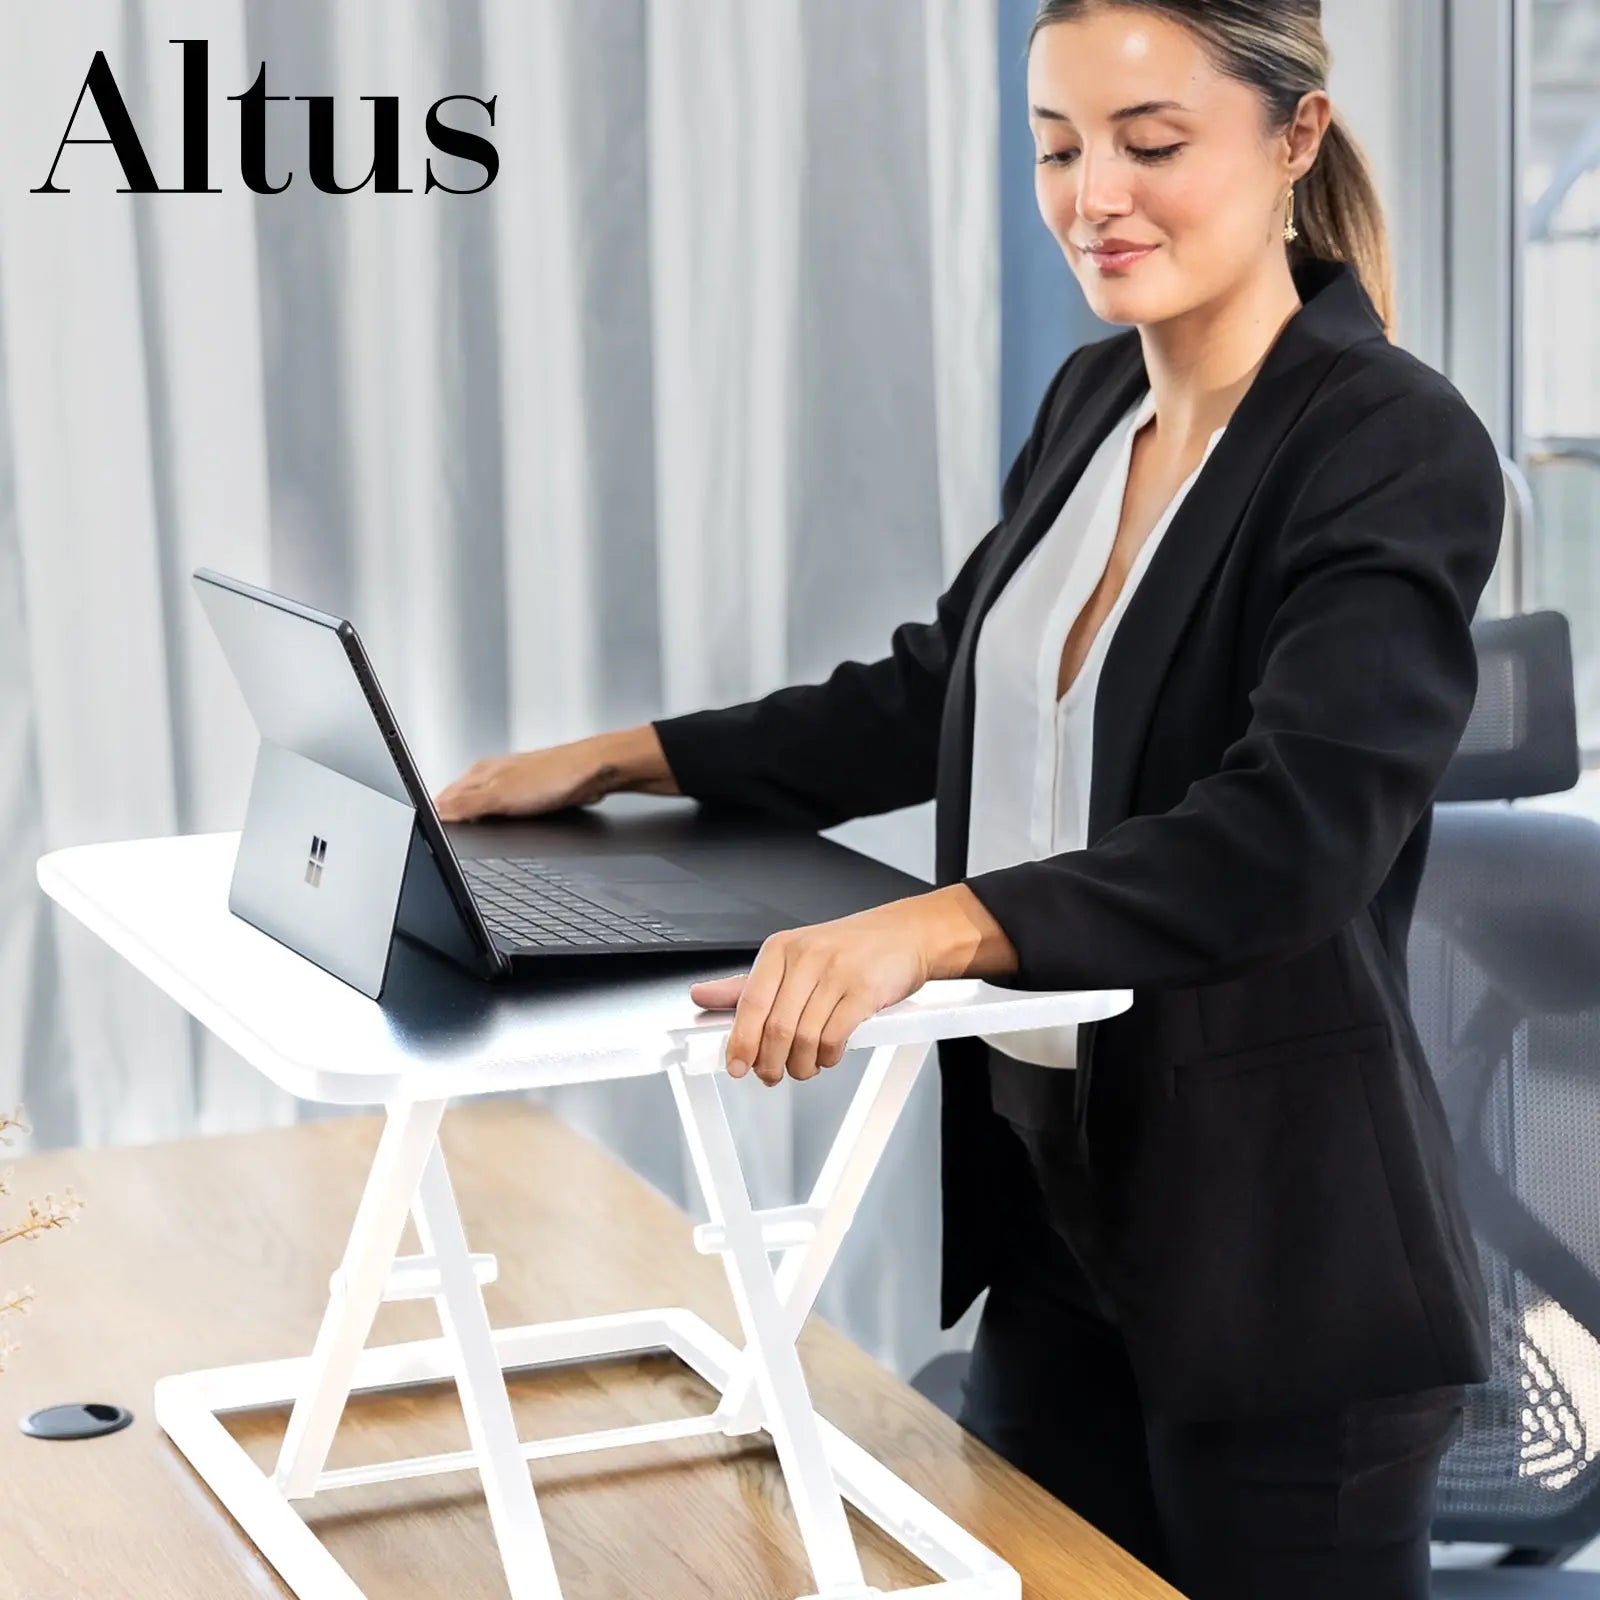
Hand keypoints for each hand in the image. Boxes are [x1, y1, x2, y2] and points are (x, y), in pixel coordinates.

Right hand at [434, 742, 609, 820]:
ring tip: (468, 830)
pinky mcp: (530, 791)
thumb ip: (466, 805)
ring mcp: (512, 781)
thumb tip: (437, 812)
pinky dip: (498, 818)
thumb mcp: (501, 797)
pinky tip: (502, 824)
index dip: (436, 815)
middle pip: (461, 799)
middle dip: (452, 816)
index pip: (445, 797)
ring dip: (474, 816)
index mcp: (480, 773)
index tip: (431, 831)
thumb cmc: (554, 777)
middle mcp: (493, 774)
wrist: (593, 773)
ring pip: (483, 802)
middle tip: (445, 834)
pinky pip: (505, 807)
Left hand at [688, 899, 938, 1084]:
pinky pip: (835, 1037)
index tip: (736, 1065)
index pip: (750, 1002)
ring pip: (805, 1037)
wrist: (906, 935)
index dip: (740, 1041)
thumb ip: (748, 984)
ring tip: (804, 1067)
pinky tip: (828, 1054)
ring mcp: (837, 973)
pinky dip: (828, 1056)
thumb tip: (702, 996)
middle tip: (772, 1074)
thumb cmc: (847, 950)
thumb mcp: (793, 959)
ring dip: (801, 1064)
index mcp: (781, 949)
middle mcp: (807, 956)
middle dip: (770, 1062)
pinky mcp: (865, 991)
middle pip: (776, 1026)